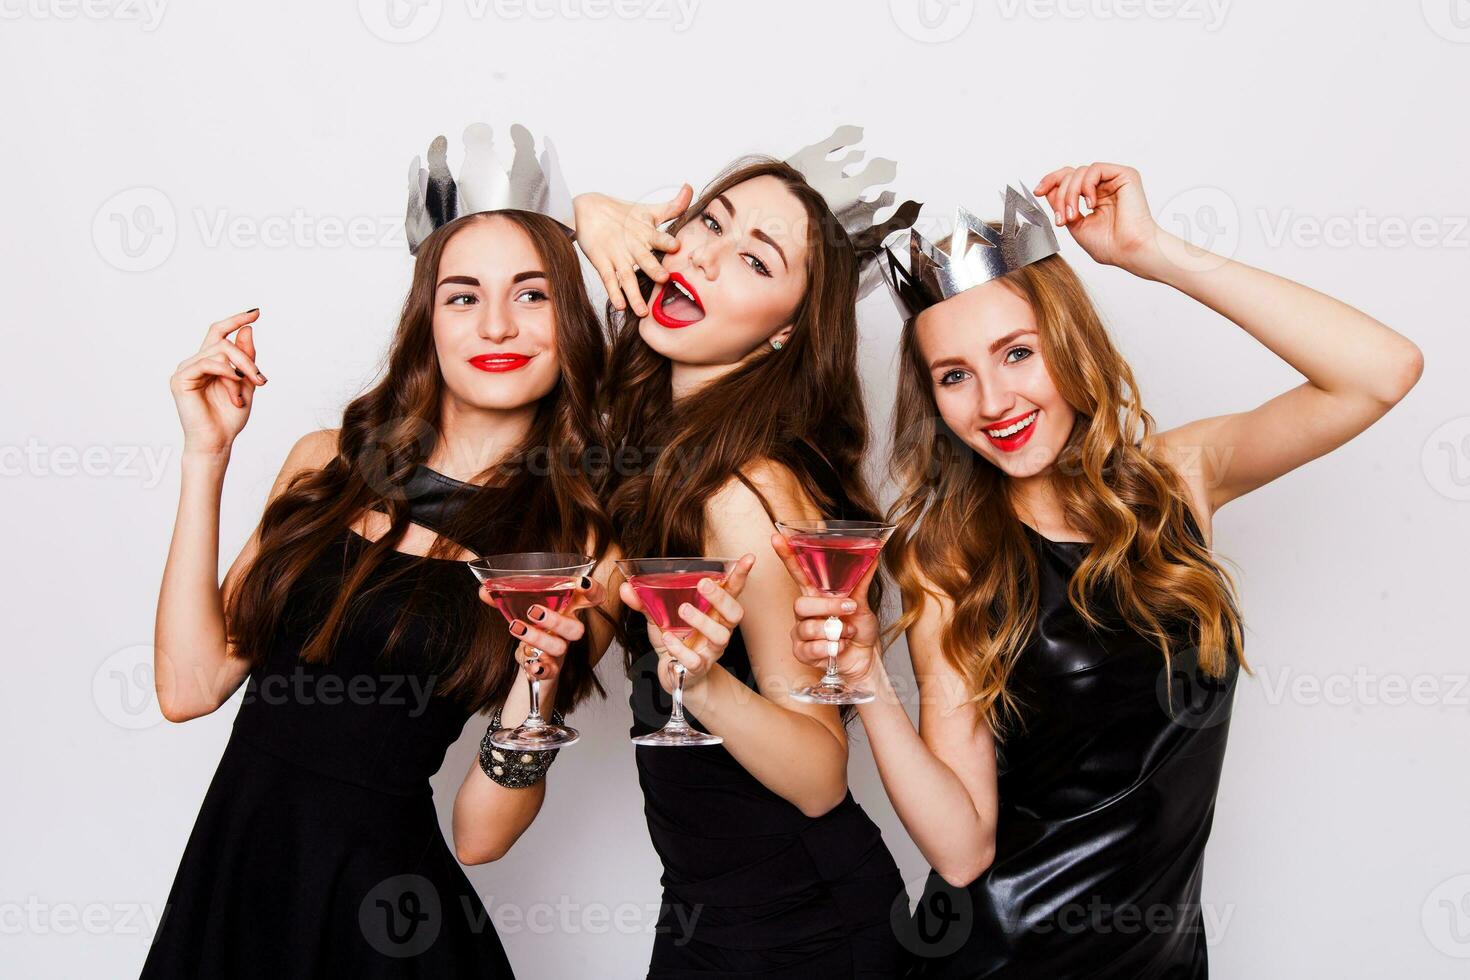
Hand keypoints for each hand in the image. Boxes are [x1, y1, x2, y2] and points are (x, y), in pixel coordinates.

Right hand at [169, 309, 265, 455]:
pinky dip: (226, 372)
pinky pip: (207, 363)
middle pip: (222, 341)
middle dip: (246, 357)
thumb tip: (247, 329)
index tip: (256, 312)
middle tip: (261, 380)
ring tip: (243, 393)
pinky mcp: (181, 379)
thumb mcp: (246, 383)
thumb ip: (247, 358)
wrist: (218, 442)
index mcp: (209, 363)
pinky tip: (234, 387)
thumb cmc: (229, 417)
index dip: (236, 320)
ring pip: (219, 351)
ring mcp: (186, 369)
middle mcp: (195, 362)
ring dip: (239, 371)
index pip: (220, 333)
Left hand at [480, 575, 605, 683]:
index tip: (581, 583)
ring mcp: (560, 651)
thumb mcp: (520, 610)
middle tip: (533, 611)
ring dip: (538, 638)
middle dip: (557, 620)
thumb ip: (503, 597)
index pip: (591, 599)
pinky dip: (540, 668)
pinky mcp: (551, 669)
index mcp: (567, 610)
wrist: (530, 662)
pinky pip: (551, 671)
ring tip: (515, 627)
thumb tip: (483, 590)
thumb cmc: (532, 627)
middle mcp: (567, 631)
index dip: (593, 591)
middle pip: (577, 628)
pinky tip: (530, 665)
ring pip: (560, 647)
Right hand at [572, 186, 691, 316]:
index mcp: (645, 233)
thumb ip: (673, 206)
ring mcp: (616, 255)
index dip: (667, 241)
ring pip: (626, 276)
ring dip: (634, 293)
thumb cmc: (623, 215)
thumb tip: (690, 187)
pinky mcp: (601, 262)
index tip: (677, 246)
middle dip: (653, 268)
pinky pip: (608, 280)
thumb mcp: (649, 211)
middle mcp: (632, 245)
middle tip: (663, 278)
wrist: (586, 210)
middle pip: (644, 258)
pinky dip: (613, 293)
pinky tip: (620, 306)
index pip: (658, 237)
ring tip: (642, 311)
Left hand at [619, 554, 755, 694]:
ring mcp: (711, 650)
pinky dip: (681, 649)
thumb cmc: (675, 641)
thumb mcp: (659, 617)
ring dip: (702, 621)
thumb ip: (645, 601)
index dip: (741, 575)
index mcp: (714, 612)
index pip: (732, 591)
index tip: (748, 558)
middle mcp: (719, 630)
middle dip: (722, 597)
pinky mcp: (698, 668)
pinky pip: (695, 660)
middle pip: (734, 613)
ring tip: (683, 610)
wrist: (674, 676)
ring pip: (720, 636)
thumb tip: (626, 586)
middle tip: (704, 583)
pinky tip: (669, 639)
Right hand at [771, 533, 883, 686]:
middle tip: (850, 608)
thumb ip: (861, 581)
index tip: (777, 538)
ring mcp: (801, 632)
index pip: (798, 572)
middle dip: (828, 607)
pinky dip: (831, 648)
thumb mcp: (862, 603)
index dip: (787, 556)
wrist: (864, 658)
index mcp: (815, 595)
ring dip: (835, 632)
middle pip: (801, 604)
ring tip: (848, 633)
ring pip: (807, 628)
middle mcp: (804, 612)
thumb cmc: (859, 629)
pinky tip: (839, 648)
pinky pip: (810, 649)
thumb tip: (874, 554)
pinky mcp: (802, 652)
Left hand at [1033, 163, 1159, 272]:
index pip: (1068, 180)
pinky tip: (1091, 204)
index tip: (1037, 191)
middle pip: (1070, 174)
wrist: (1130, 251)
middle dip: (1059, 194)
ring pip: (1079, 172)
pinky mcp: (1124, 175)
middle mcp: (1103, 187)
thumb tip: (1047, 189)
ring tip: (1074, 214)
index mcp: (1093, 197)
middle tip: (1061, 216)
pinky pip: (1095, 169)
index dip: (1051, 182)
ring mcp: (1113, 180)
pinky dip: (1086, 186)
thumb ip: (1062, 206)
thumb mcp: (1075, 224)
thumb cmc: (1110, 245)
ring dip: (1070, 194)